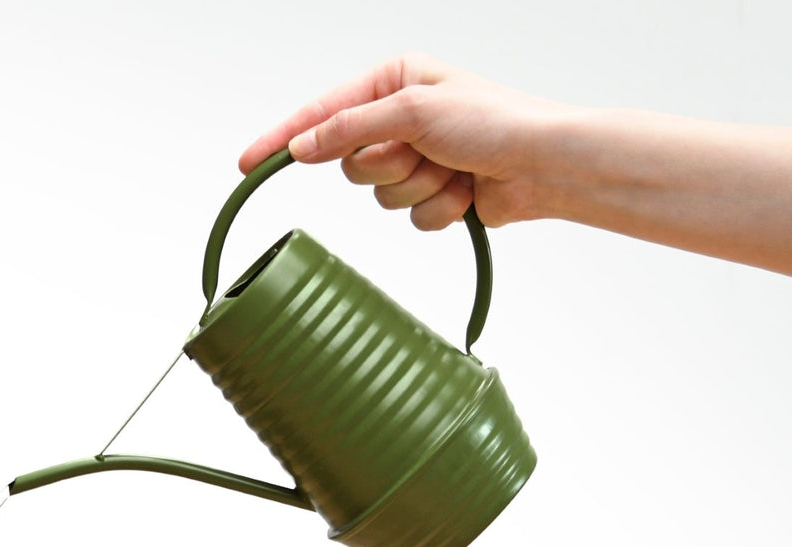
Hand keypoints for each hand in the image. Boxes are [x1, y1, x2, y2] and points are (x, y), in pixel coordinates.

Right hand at [239, 53, 565, 229]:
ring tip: (453, 170)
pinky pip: (410, 218)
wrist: (543, 165)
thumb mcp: (414, 111)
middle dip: (388, 166)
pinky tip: (465, 192)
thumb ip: (351, 128)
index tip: (249, 163)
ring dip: (419, 189)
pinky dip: (438, 210)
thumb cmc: (496, 121)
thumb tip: (305, 145)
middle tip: (423, 152)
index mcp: (393, 83)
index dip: (284, 139)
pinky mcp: (433, 195)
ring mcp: (417, 160)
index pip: (322, 114)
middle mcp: (400, 119)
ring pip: (380, 196)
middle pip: (351, 163)